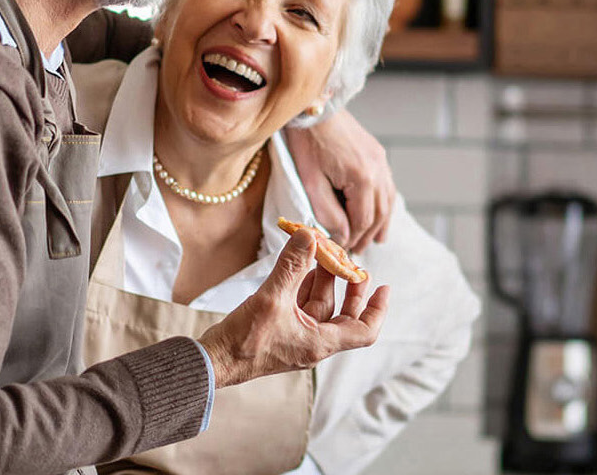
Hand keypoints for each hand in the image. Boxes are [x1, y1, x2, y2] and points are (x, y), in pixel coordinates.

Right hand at [198, 228, 389, 388]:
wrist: (213, 362)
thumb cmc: (245, 340)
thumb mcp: (271, 297)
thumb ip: (291, 265)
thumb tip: (309, 235)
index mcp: (320, 342)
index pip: (364, 331)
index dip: (378, 309)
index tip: (383, 286)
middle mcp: (313, 342)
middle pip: (343, 314)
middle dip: (348, 286)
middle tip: (349, 261)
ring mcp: (295, 337)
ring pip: (320, 306)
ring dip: (323, 280)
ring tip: (321, 253)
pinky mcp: (279, 330)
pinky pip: (300, 306)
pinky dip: (303, 285)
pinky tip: (299, 267)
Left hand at [287, 110, 395, 252]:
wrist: (314, 107)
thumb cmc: (307, 144)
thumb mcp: (311, 183)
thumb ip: (328, 212)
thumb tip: (343, 235)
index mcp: (362, 179)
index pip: (362, 221)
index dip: (353, 239)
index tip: (341, 251)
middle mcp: (378, 171)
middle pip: (379, 214)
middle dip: (368, 235)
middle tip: (357, 251)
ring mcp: (381, 161)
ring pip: (387, 201)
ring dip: (381, 222)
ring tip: (375, 240)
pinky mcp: (377, 153)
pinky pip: (387, 185)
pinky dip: (385, 204)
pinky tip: (381, 214)